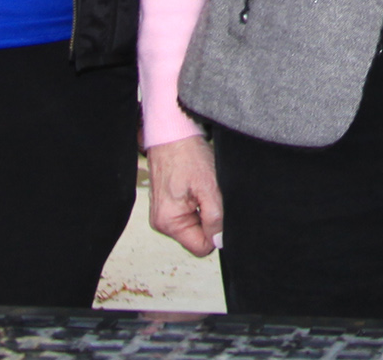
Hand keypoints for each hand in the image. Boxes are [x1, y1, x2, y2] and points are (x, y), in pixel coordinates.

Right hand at [147, 134, 225, 256]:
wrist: (173, 134)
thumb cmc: (187, 155)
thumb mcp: (209, 188)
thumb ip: (215, 218)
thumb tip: (219, 240)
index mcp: (169, 222)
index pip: (201, 247)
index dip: (216, 234)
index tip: (220, 214)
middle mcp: (162, 222)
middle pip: (197, 237)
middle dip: (210, 220)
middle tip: (210, 195)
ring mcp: (163, 214)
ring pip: (195, 225)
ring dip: (204, 210)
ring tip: (202, 189)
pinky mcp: (167, 205)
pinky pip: (189, 214)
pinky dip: (198, 204)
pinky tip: (197, 187)